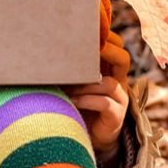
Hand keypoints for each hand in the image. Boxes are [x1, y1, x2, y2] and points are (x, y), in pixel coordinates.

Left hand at [66, 31, 130, 155]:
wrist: (87, 136)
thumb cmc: (78, 104)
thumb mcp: (75, 83)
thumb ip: (70, 68)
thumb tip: (45, 50)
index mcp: (110, 70)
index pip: (117, 46)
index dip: (106, 37)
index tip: (85, 31)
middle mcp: (119, 82)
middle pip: (123, 58)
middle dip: (107, 51)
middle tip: (84, 51)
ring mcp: (120, 99)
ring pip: (109, 83)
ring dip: (86, 84)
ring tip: (68, 88)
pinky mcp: (116, 116)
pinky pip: (104, 103)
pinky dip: (86, 100)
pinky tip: (72, 101)